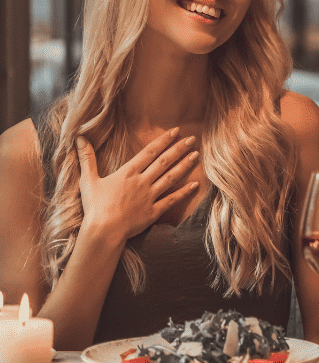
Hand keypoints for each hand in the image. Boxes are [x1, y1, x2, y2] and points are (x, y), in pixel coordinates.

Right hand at [76, 128, 200, 242]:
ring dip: (185, 165)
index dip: (163, 141)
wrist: (103, 231)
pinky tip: (195, 185)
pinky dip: (184, 192)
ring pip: (171, 177)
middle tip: (192, 139)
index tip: (176, 131)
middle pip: (164, 162)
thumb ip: (86, 158)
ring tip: (196, 155)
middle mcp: (142, 181)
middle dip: (179, 149)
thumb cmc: (94, 206)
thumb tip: (79, 138)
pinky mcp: (154, 211)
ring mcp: (150, 196)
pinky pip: (172, 200)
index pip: (149, 152)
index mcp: (128, 173)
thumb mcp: (88, 180)